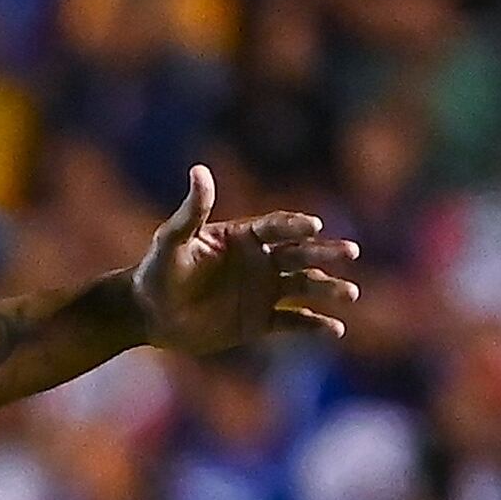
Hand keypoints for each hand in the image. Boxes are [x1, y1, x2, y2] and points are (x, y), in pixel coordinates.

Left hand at [130, 166, 360, 355]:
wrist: (149, 315)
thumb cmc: (157, 273)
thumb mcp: (172, 241)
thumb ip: (191, 212)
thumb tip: (199, 170)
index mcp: (244, 237)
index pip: (278, 226)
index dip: (296, 225)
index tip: (314, 226)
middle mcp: (260, 260)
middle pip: (301, 253)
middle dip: (326, 252)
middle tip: (351, 252)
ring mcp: (263, 290)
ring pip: (304, 286)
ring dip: (328, 288)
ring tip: (350, 293)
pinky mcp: (260, 320)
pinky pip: (293, 321)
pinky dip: (314, 325)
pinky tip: (336, 329)